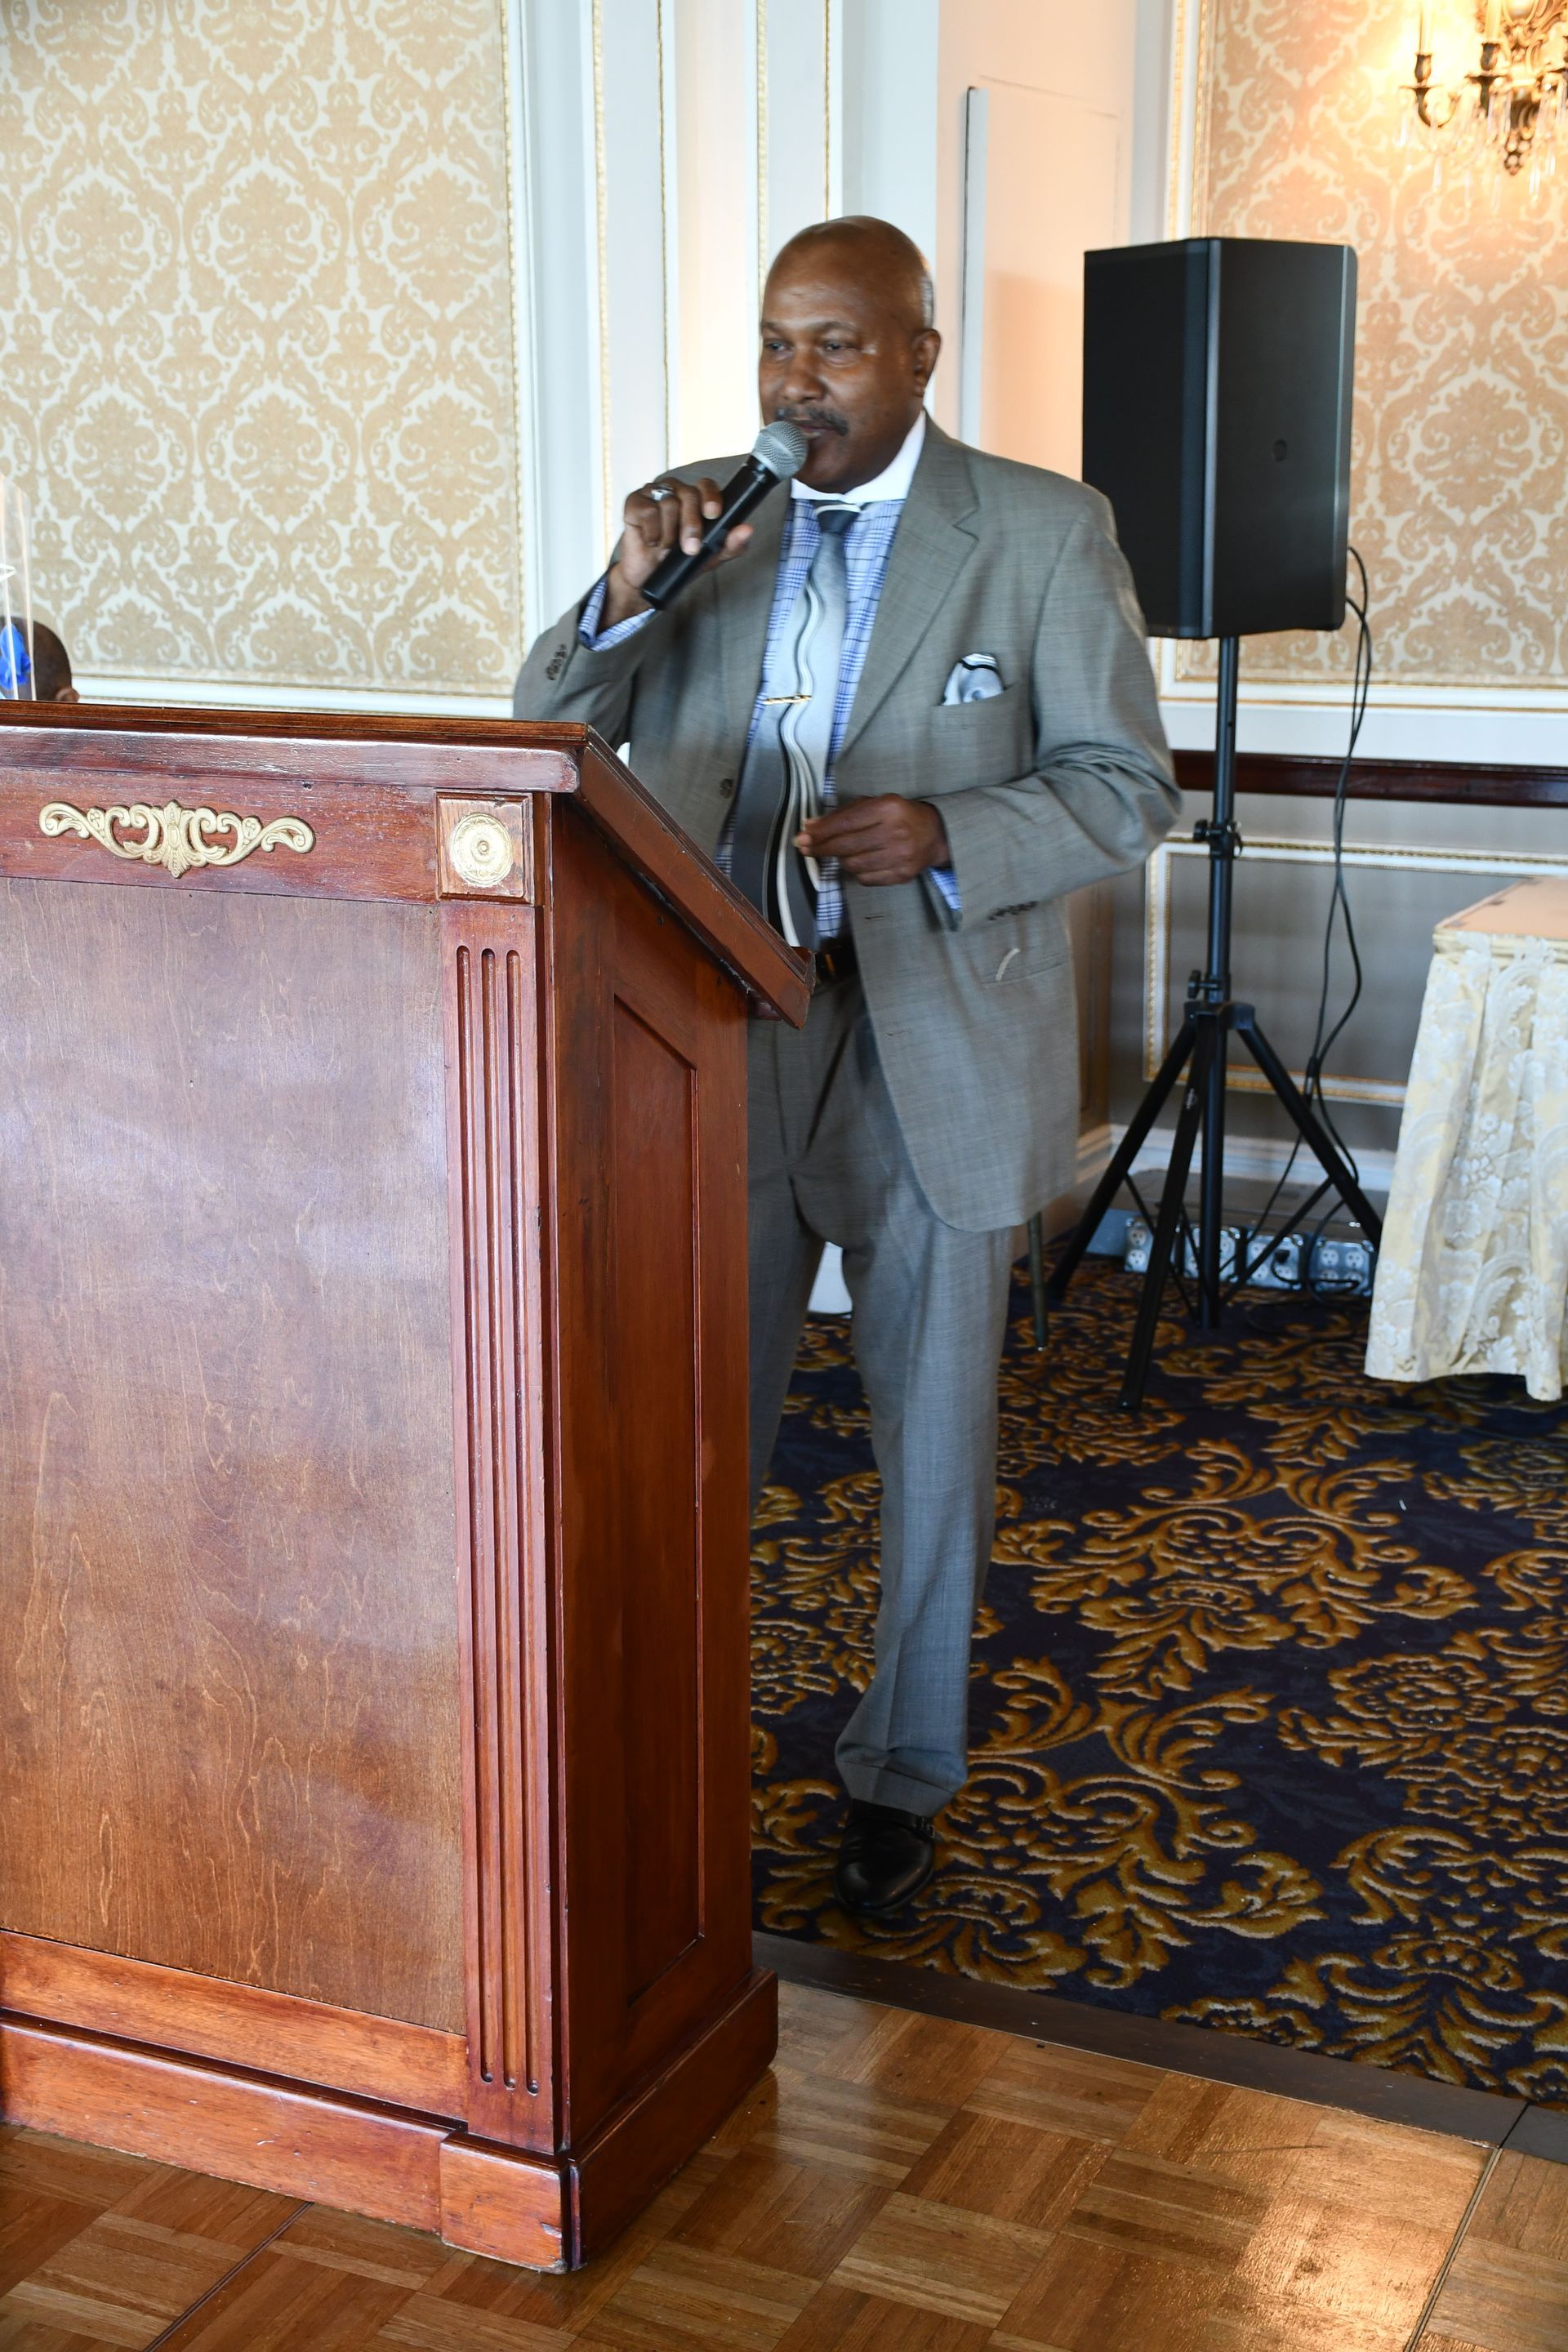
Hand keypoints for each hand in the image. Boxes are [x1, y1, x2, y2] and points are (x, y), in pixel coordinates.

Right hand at [603, 475, 753, 625]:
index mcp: (695, 499)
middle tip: (690, 548)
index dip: (710, 497)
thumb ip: (731, 544)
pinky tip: (651, 541)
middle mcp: (675, 491)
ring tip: (666, 547)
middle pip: (688, 495)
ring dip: (669, 534)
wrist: (648, 578)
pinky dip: (652, 532)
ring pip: (668, 504)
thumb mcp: (710, 557)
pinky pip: (647, 511)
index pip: (706, 486)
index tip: (713, 514)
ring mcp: (653, 494)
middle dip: (692, 525)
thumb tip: (747, 529)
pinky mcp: (634, 502)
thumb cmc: (679, 562)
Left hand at [795, 796, 949, 887]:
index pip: (846, 823)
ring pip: (854, 864)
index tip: (802, 837)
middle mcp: (895, 832)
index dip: (821, 832)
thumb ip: (843, 814)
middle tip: (805, 848)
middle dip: (821, 848)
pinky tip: (859, 862)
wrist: (935, 834)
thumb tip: (810, 827)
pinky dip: (857, 871)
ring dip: (840, 860)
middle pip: (846, 846)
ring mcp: (900, 856)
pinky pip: (866, 878)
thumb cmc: (898, 816)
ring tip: (840, 853)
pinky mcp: (902, 874)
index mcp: (888, 808)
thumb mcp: (874, 805)